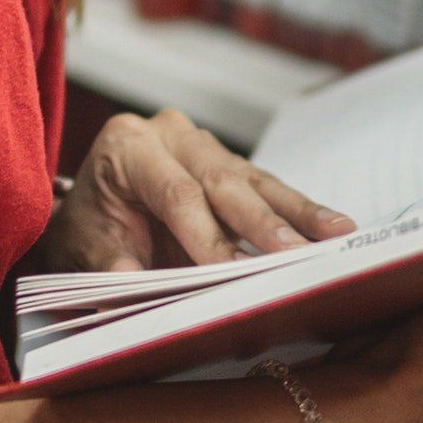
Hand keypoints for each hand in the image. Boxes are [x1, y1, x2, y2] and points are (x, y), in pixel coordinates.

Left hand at [46, 106, 354, 276]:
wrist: (88, 214)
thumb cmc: (87, 231)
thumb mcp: (84, 251)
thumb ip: (111, 266)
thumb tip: (130, 289)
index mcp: (127, 145)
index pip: (175, 192)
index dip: (204, 234)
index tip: (230, 271)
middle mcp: (169, 133)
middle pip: (223, 181)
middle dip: (263, 223)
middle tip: (297, 254)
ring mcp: (203, 145)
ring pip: (255, 181)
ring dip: (298, 213)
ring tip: (338, 233)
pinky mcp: (229, 163)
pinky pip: (268, 188)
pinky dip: (300, 212)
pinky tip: (334, 228)